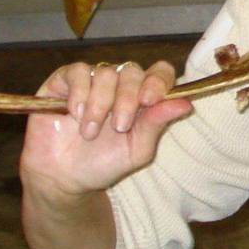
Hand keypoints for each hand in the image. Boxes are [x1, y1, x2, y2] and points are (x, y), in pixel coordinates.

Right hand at [19, 60, 192, 198]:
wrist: (63, 177)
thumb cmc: (103, 163)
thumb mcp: (136, 149)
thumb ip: (156, 124)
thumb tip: (185, 104)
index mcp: (142, 98)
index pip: (160, 72)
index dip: (158, 80)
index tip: (151, 100)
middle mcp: (119, 85)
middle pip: (133, 71)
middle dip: (128, 98)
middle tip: (119, 126)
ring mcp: (92, 81)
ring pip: (105, 72)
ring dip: (100, 104)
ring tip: (90, 132)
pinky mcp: (64, 81)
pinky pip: (78, 71)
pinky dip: (79, 93)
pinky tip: (75, 114)